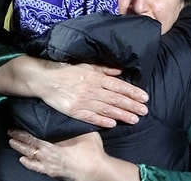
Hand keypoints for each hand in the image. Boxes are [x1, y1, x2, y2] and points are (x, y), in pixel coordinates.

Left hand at [8, 129, 103, 179]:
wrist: (96, 170)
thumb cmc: (90, 151)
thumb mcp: (82, 132)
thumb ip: (71, 125)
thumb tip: (65, 116)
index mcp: (51, 147)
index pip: (31, 139)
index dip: (21, 134)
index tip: (13, 129)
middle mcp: (47, 158)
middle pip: (28, 149)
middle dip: (17, 141)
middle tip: (10, 135)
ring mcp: (49, 167)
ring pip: (30, 159)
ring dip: (21, 152)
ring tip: (13, 146)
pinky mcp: (53, 173)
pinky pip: (37, 168)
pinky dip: (29, 164)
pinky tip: (24, 161)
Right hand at [14, 57, 148, 127]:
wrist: (45, 78)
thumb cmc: (67, 70)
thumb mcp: (87, 65)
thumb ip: (104, 69)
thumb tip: (120, 71)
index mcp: (96, 78)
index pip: (119, 86)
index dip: (132, 92)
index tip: (144, 97)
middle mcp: (92, 89)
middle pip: (116, 99)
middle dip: (132, 105)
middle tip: (145, 110)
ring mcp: (84, 101)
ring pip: (107, 109)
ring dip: (122, 114)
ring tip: (135, 119)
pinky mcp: (74, 110)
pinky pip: (91, 117)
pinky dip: (102, 120)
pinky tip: (113, 123)